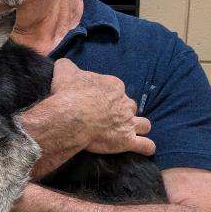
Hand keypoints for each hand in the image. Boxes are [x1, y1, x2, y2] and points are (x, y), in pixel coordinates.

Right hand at [19, 59, 153, 174]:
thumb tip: (64, 63)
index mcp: (113, 86)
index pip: (115, 89)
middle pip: (129, 106)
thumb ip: (67, 65)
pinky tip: (143, 148)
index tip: (95, 101)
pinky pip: (146, 145)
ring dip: (138, 127)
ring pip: (143, 124)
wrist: (71, 116)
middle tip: (108, 117)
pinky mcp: (127, 140)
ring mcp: (128, 122)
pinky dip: (146, 147)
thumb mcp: (65, 72)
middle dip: (122, 111)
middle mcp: (125, 103)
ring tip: (129, 131)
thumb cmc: (69, 93)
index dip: (106, 96)